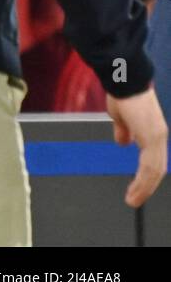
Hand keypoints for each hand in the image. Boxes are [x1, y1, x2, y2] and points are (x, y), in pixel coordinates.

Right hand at [107, 87, 167, 207]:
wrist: (124, 81)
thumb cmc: (122, 94)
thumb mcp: (121, 117)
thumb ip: (124, 131)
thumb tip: (123, 142)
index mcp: (153, 132)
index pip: (153, 160)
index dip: (146, 176)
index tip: (136, 188)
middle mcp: (159, 136)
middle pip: (156, 169)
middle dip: (145, 187)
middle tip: (134, 200)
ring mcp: (157, 137)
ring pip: (154, 170)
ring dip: (144, 188)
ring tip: (133, 200)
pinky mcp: (151, 137)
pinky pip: (149, 165)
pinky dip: (142, 181)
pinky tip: (135, 190)